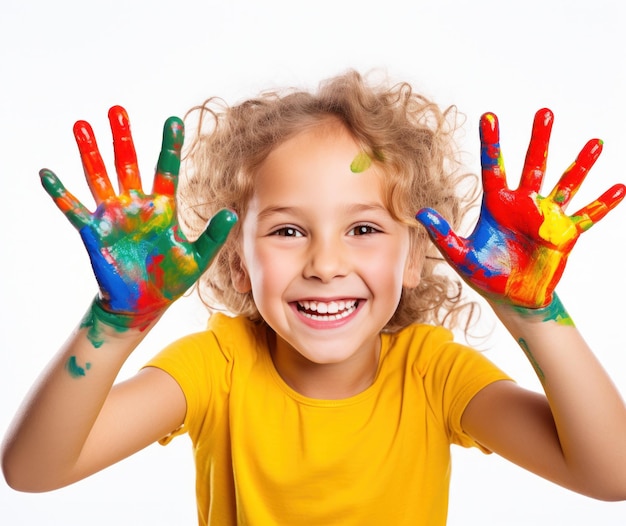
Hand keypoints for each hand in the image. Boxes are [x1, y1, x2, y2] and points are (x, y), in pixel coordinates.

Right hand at [40, 106, 236, 323]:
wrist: (143, 304)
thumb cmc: (171, 279)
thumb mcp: (198, 259)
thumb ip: (213, 237)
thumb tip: (231, 214)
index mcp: (163, 208)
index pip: (166, 169)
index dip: (169, 146)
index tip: (173, 120)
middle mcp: (137, 206)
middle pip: (128, 164)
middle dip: (123, 138)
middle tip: (117, 110)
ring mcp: (113, 217)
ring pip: (100, 177)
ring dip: (91, 153)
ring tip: (82, 125)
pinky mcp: (94, 232)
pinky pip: (73, 209)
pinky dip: (60, 193)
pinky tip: (47, 173)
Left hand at [416, 108, 624, 307]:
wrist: (511, 298)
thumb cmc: (484, 274)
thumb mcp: (460, 255)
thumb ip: (442, 234)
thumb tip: (421, 213)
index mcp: (497, 205)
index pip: (493, 168)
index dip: (491, 143)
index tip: (489, 116)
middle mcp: (523, 205)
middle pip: (533, 166)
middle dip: (538, 140)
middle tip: (544, 112)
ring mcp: (546, 217)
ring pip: (565, 184)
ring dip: (580, 165)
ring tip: (595, 143)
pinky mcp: (564, 235)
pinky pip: (587, 216)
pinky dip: (603, 204)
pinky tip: (620, 187)